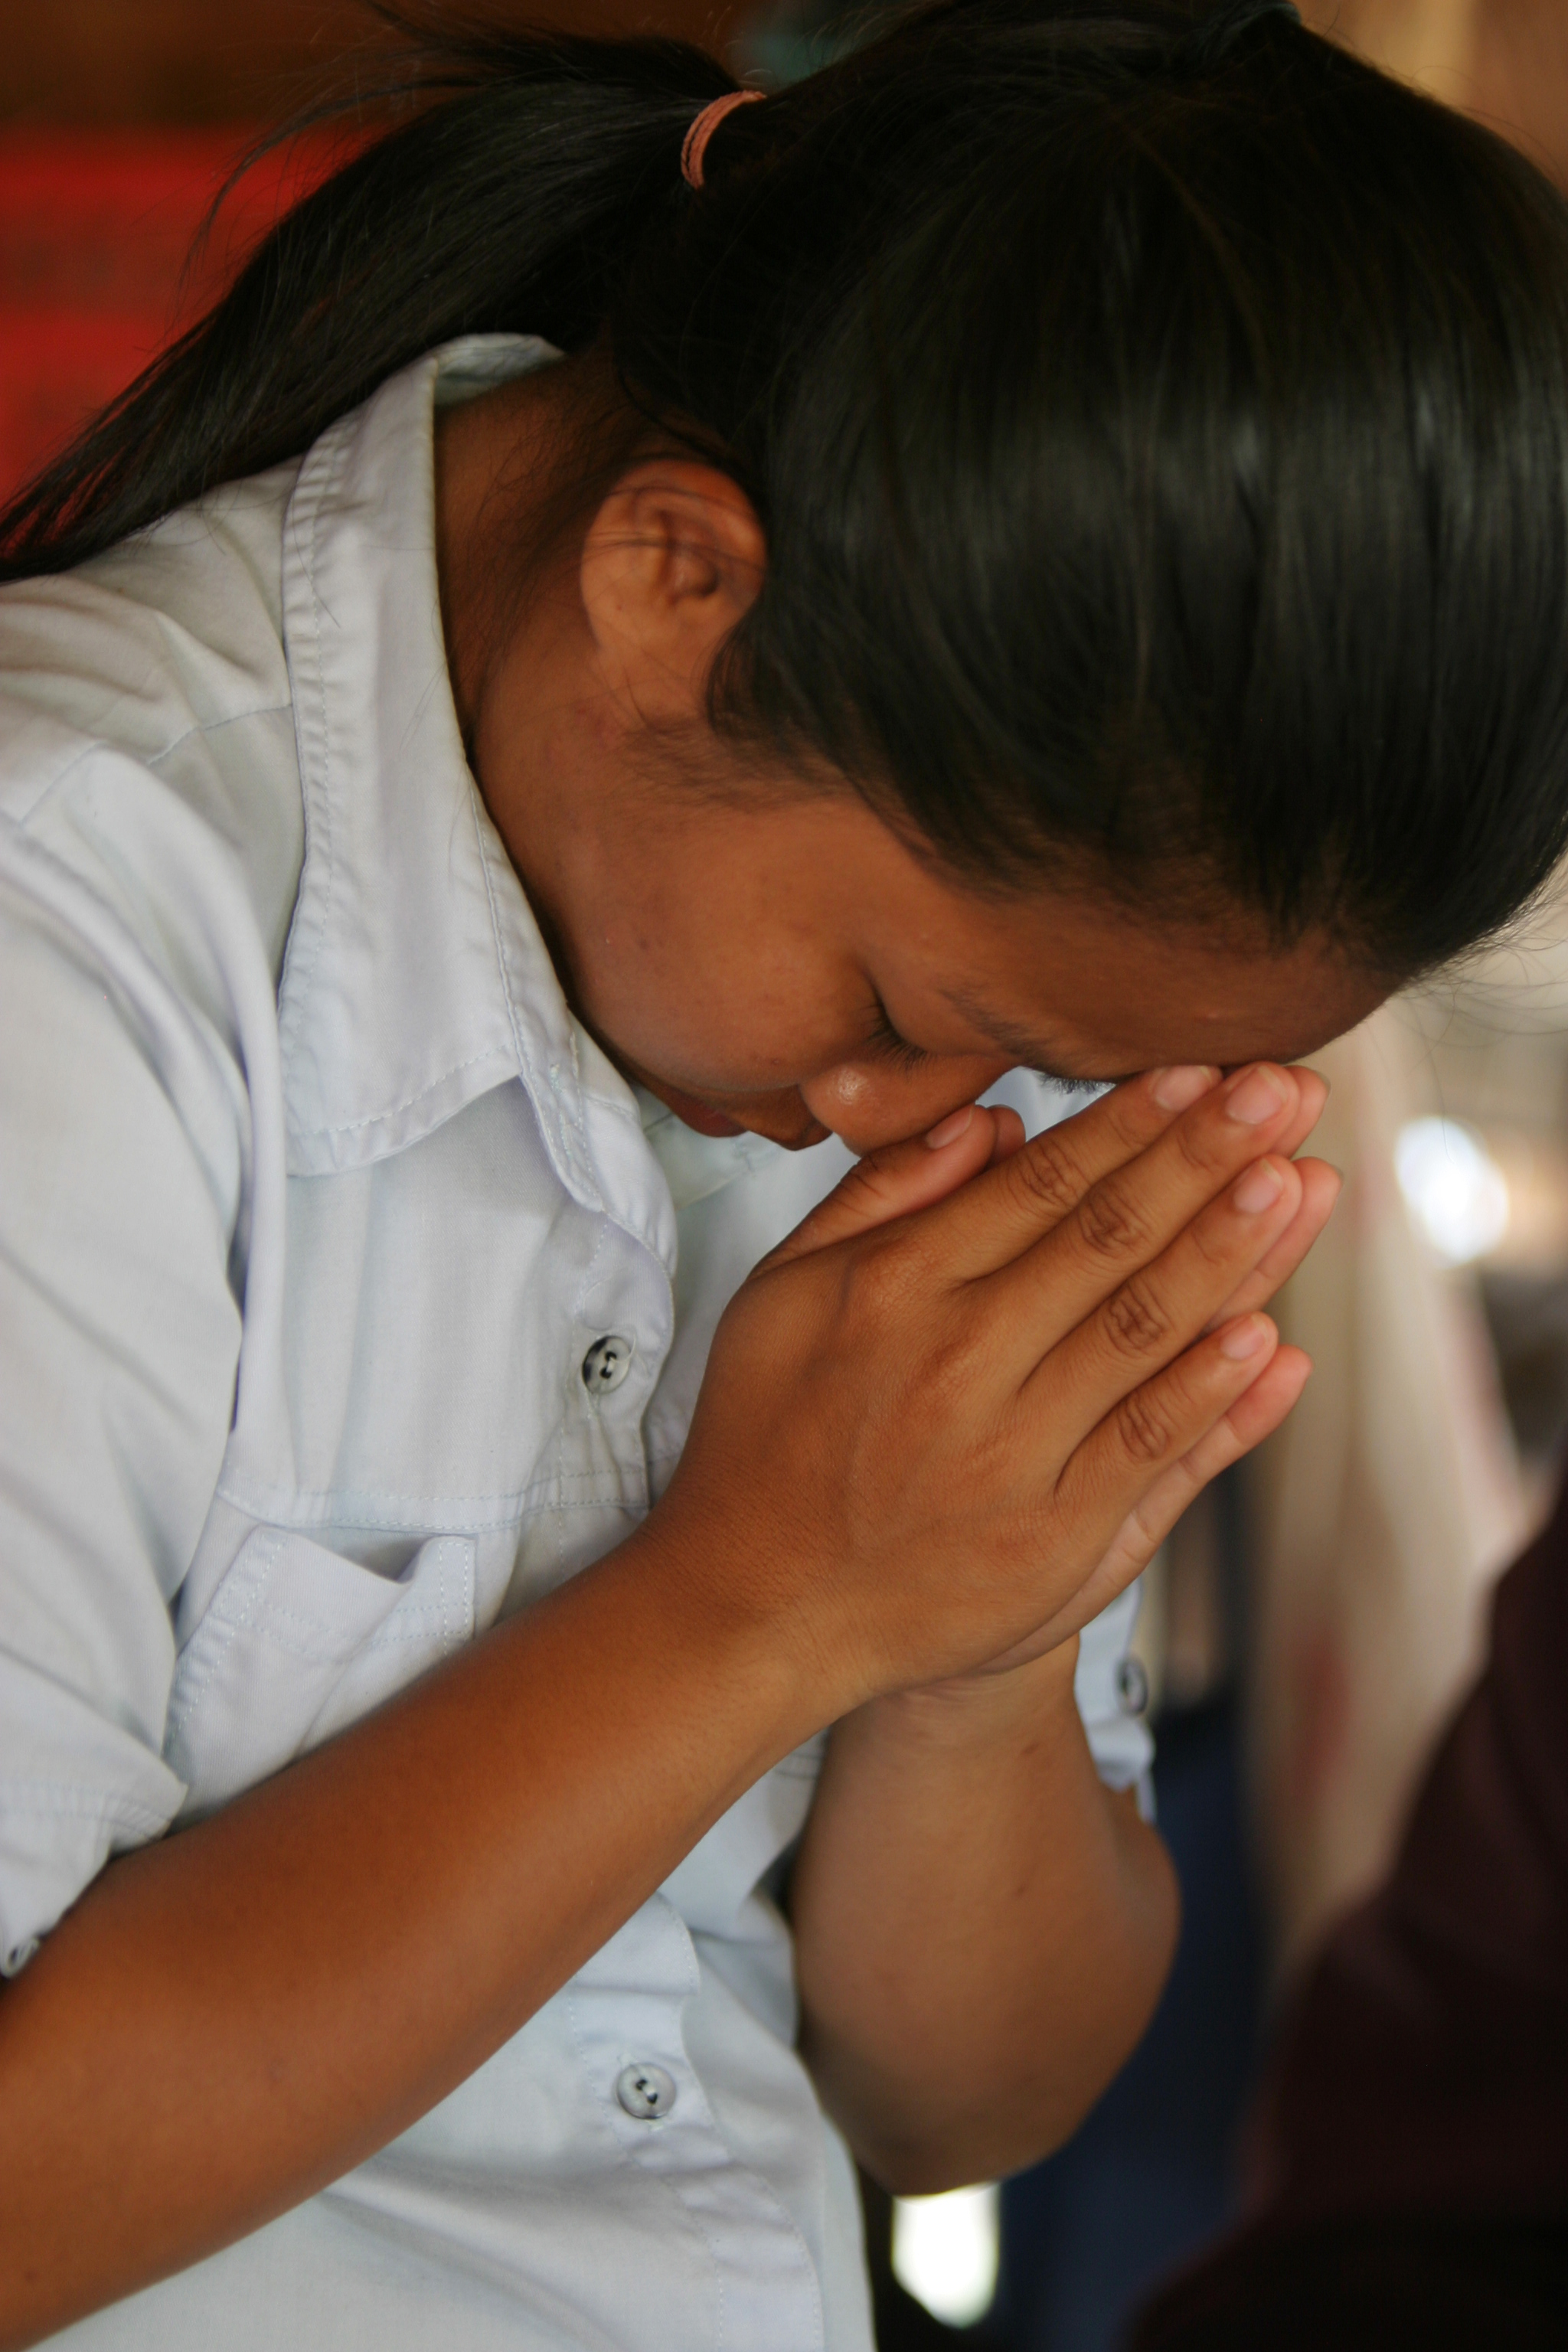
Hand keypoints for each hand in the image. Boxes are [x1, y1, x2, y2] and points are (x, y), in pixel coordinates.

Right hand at [652, 1063, 1334, 1717]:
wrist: (760, 1607)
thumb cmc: (770, 1433)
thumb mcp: (784, 1292)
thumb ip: (882, 1198)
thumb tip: (989, 1121)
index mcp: (896, 1289)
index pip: (1040, 1187)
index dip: (1128, 1125)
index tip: (1197, 1071)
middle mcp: (960, 1363)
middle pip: (1108, 1242)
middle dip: (1205, 1159)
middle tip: (1283, 1090)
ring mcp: (1013, 1455)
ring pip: (1143, 1332)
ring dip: (1230, 1253)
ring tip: (1295, 1179)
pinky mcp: (1053, 1540)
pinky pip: (1150, 1448)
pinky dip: (1214, 1393)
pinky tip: (1270, 1335)